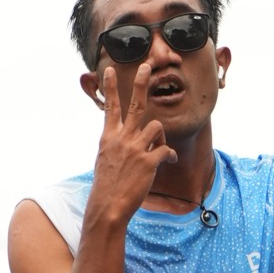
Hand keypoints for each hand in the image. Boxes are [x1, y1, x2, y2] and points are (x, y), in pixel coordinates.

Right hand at [89, 64, 175, 220]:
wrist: (108, 207)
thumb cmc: (107, 187)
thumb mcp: (105, 161)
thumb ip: (116, 146)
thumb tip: (129, 141)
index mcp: (108, 138)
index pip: (110, 107)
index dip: (110, 88)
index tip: (109, 70)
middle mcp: (122, 138)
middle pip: (134, 104)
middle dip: (140, 83)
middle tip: (146, 65)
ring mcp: (135, 148)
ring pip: (156, 127)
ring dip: (160, 138)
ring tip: (156, 152)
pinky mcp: (149, 161)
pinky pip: (166, 150)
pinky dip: (169, 154)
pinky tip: (169, 161)